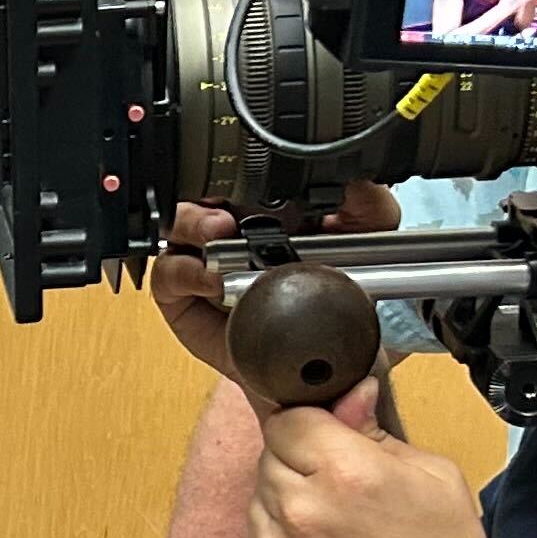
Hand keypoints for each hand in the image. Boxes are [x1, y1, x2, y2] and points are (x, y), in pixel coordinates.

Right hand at [150, 181, 401, 377]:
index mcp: (267, 205)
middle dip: (207, 192)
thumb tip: (358, 180)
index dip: (237, 169)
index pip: (237, 171)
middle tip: (229, 211)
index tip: (251, 174)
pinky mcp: (184, 296)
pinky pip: (167, 275)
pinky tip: (210, 280)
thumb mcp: (369, 243)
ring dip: (192, 224)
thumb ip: (368, 205)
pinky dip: (184, 272)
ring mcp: (203, 260)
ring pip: (176, 225)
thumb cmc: (337, 300)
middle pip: (198, 191)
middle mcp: (229, 228)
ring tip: (216, 233)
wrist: (325, 368)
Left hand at [241, 388, 504, 537]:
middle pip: (271, 452)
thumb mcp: (436, 480)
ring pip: (259, 495)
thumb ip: (378, 429)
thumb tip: (349, 391)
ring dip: (288, 501)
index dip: (314, 424)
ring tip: (337, 533)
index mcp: (344, 469)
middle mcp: (297, 506)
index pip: (288, 414)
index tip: (337, 442)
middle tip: (347, 493)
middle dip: (302, 461)